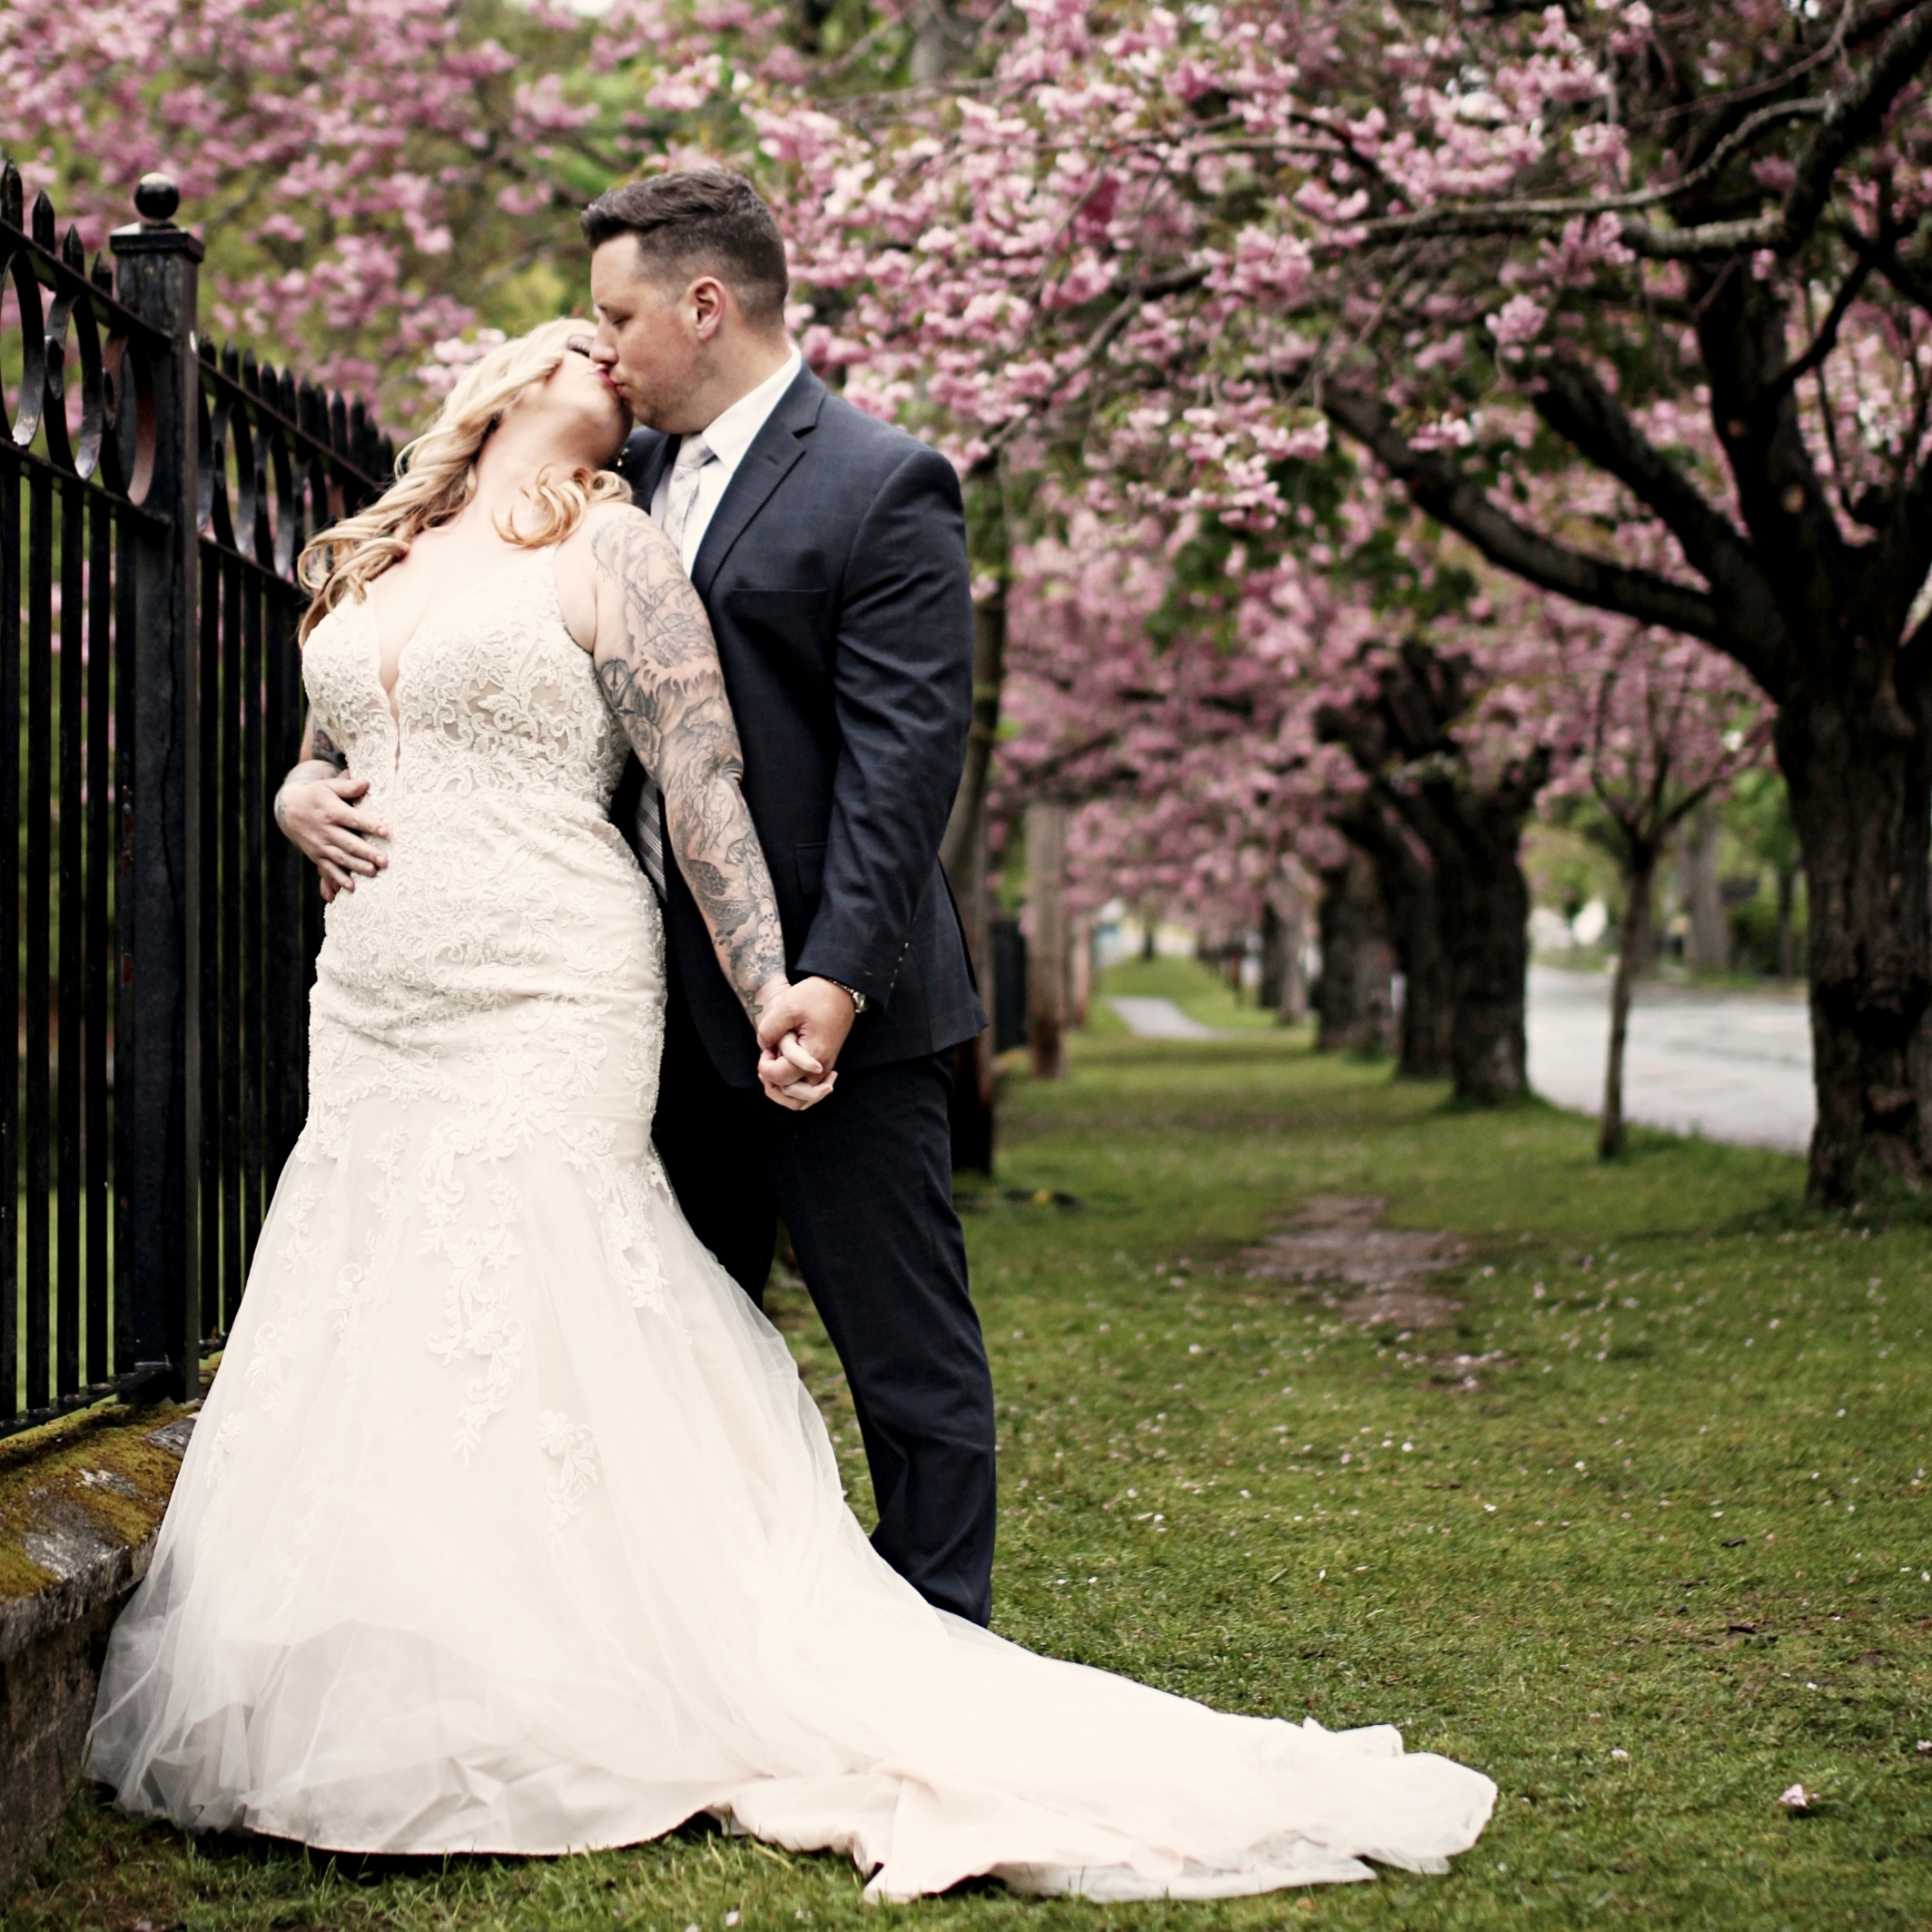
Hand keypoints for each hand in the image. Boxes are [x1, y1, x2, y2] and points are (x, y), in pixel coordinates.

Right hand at [275, 771, 388, 896]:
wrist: (288, 809)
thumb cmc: (316, 795)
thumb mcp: (328, 786)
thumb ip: (347, 786)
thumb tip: (366, 782)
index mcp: (331, 811)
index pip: (353, 819)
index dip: (369, 825)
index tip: (385, 831)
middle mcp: (325, 830)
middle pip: (349, 842)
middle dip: (366, 852)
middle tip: (384, 860)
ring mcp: (320, 844)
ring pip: (340, 857)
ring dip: (356, 866)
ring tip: (373, 872)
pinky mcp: (316, 855)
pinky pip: (327, 869)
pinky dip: (337, 878)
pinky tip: (350, 887)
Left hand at [754, 976, 854, 1111]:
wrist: (840, 988)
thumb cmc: (815, 996)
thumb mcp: (786, 1007)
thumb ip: (769, 1030)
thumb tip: (764, 1047)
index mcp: (813, 1056)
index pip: (782, 1078)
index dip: (766, 1066)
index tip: (766, 1048)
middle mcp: (822, 1068)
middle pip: (793, 1097)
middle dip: (773, 1083)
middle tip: (768, 1061)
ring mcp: (825, 1068)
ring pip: (803, 1099)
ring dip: (784, 1091)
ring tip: (774, 1071)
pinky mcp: (825, 1065)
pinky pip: (810, 1090)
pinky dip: (796, 1089)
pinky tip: (786, 1074)